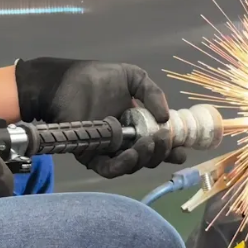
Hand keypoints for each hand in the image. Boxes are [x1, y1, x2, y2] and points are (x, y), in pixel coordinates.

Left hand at [14, 57, 186, 177]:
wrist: (66, 81)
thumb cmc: (98, 78)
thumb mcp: (133, 78)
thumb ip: (153, 93)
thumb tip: (166, 118)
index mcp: (137, 124)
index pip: (157, 143)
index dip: (171, 149)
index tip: (181, 149)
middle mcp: (124, 141)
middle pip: (148, 158)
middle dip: (161, 153)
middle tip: (164, 140)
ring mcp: (108, 150)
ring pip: (132, 166)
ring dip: (144, 158)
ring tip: (149, 143)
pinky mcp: (91, 156)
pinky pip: (110, 169)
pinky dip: (124, 165)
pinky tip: (132, 153)